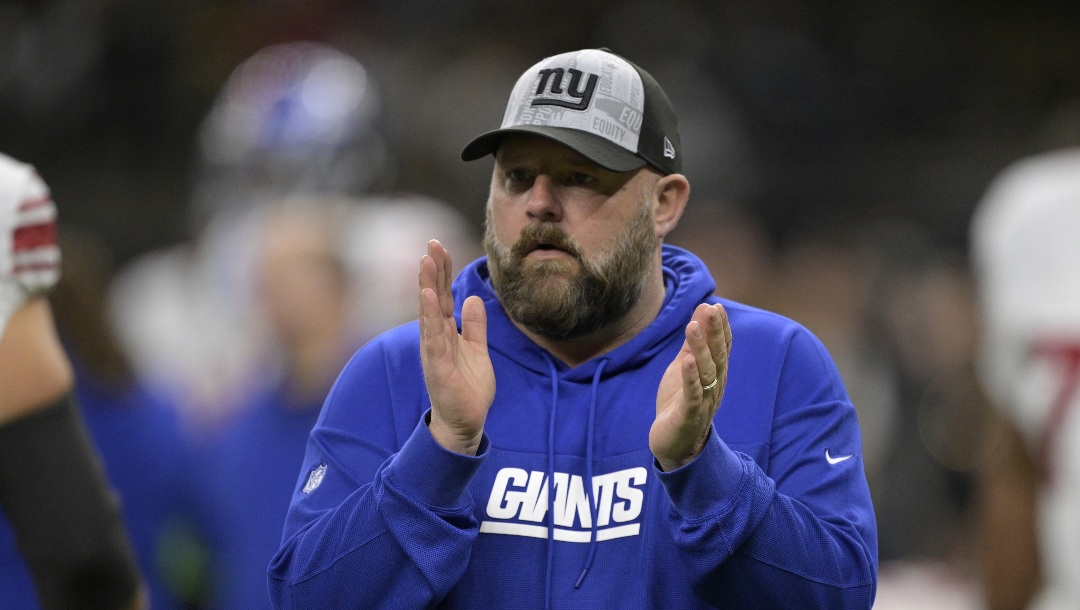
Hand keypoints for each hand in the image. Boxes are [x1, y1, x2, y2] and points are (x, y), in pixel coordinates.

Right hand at [419, 240, 494, 454]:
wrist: (466, 422)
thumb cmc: (468, 388)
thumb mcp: (478, 351)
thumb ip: (475, 326)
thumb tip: (474, 299)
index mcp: (446, 332)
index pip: (443, 295)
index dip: (442, 271)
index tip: (440, 246)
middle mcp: (436, 337)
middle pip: (433, 297)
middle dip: (433, 270)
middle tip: (432, 243)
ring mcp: (434, 351)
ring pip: (429, 313)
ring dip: (427, 286)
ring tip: (425, 262)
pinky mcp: (437, 366)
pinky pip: (433, 337)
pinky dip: (429, 316)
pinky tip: (427, 297)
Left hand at [651, 303, 731, 470]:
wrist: (675, 445)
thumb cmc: (680, 402)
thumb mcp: (685, 367)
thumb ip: (694, 342)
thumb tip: (703, 309)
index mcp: (715, 374)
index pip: (722, 347)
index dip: (720, 327)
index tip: (715, 305)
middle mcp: (714, 386)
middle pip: (718, 356)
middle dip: (714, 332)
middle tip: (711, 308)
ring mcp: (704, 401)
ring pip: (706, 372)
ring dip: (700, 348)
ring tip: (692, 326)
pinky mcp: (689, 415)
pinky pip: (692, 395)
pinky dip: (690, 378)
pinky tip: (687, 361)